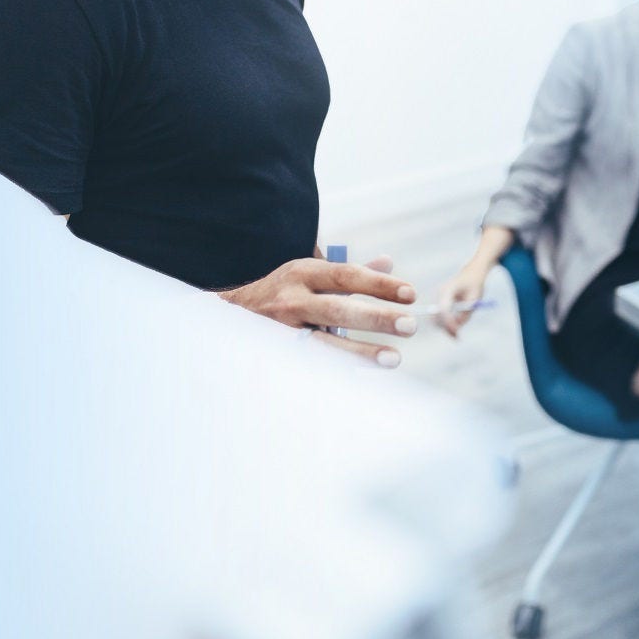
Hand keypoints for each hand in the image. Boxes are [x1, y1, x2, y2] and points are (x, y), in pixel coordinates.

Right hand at [219, 255, 417, 367]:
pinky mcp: (278, 355)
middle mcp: (292, 300)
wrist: (228, 313)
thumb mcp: (309, 272)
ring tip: (393, 359)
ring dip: (360, 352)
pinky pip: (312, 365)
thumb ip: (348, 272)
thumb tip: (387, 262)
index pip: (347, 275)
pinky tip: (363, 376)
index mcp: (302, 272)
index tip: (410, 294)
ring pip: (324, 342)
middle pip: (339, 308)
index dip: (379, 283)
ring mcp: (282, 331)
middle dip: (376, 317)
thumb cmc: (280, 290)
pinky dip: (338, 370)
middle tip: (410, 325)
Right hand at [435, 264, 490, 336]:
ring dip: (446, 327)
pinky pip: (439, 317)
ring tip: (458, 334)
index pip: (443, 308)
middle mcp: (439, 293)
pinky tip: (455, 330)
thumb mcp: (475, 299)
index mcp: (448, 289)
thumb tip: (457, 327)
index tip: (457, 332)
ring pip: (436, 319)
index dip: (448, 321)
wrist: (472, 273)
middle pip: (436, 315)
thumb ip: (466, 313)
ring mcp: (437, 298)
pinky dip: (446, 325)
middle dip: (446, 327)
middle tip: (458, 338)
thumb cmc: (475, 285)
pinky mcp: (439, 303)